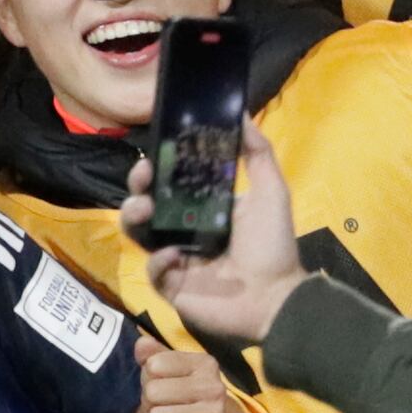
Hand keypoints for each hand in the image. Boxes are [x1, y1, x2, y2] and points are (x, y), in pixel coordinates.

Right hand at [135, 130, 304, 348]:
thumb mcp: (271, 191)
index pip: (170, 183)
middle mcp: (184, 230)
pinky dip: (159, 260)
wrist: (276, 297)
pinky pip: (153, 270)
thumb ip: (258, 153)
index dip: (157, 168)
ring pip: (139, 234)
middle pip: (147, 204)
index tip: (153, 154)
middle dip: (137, 187)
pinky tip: (176, 256)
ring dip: (135, 217)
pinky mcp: (170, 286)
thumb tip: (242, 115)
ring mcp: (175, 258)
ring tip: (144, 210)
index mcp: (203, 208)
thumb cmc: (273, 245)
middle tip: (142, 176)